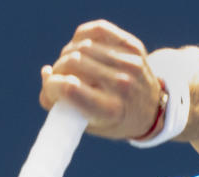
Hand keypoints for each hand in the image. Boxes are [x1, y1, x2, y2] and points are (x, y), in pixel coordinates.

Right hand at [39, 19, 161, 139]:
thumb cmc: (114, 120)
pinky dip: (82, 36)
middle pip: (73, 62)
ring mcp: (129, 63)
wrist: (154, 110)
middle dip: (58, 69)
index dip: (51, 85)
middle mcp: (122, 85)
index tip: (52, 88)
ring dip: (68, 54)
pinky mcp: (132, 46)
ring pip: (82, 44)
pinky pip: (97, 29)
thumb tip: (45, 73)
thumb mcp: (88, 124)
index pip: (70, 87)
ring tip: (71, 65)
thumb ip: (62, 104)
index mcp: (111, 110)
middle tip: (60, 77)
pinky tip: (81, 47)